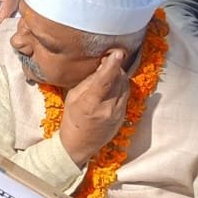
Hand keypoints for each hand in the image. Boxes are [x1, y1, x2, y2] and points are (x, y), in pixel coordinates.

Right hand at [57, 47, 129, 165]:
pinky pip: (126, 94)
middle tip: (108, 57)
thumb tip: (101, 66)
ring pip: (125, 86)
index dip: (111, 66)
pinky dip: (120, 85)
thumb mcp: (73, 98)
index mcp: (90, 104)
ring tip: (110, 70)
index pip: (104, 81)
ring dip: (119, 75)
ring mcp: (118, 113)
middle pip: (118, 81)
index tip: (117, 53)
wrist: (80, 144)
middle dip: (115, 67)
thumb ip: (88, 82)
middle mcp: (108, 109)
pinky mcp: (124, 115)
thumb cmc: (71, 118)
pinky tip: (113, 84)